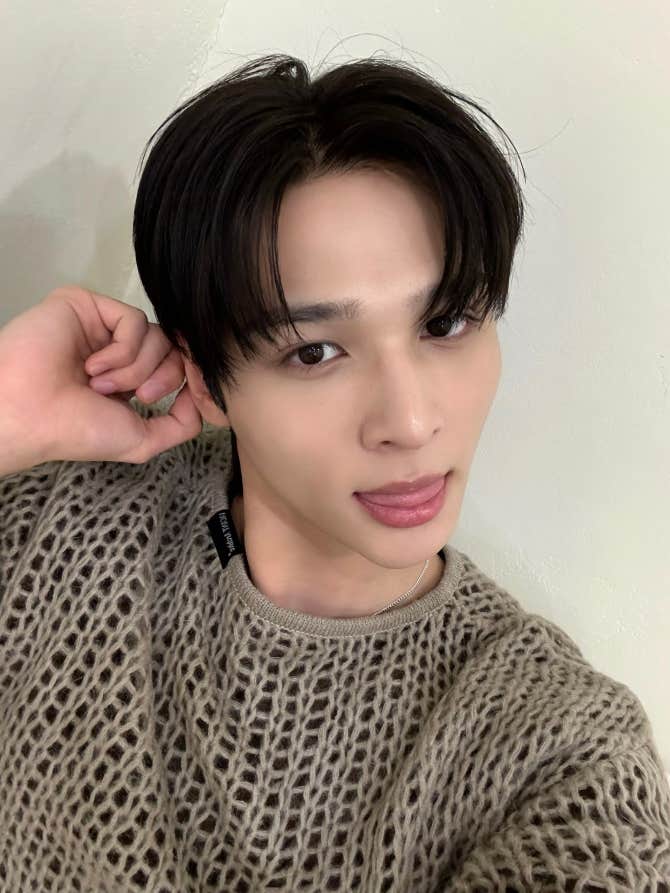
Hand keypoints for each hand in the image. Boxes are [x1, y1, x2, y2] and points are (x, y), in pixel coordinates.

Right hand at [0, 285, 203, 469]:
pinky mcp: (88, 306)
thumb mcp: (141, 441)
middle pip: (173, 349)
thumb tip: (200, 399)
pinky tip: (94, 366)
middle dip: (162, 377)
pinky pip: (134, 320)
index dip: (184, 380)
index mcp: (128, 379)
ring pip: (157, 335)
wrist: (30, 413)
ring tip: (101, 386)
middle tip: (135, 397)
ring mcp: (102, 327)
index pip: (176, 366)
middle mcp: (116, 350)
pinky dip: (123, 350)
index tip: (167, 398)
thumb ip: (180, 425)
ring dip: (135, 368)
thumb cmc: (75, 431)